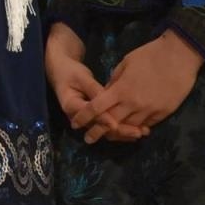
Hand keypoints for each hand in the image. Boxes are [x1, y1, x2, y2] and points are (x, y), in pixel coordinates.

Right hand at [46, 22, 145, 143]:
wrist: (61, 71)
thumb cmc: (71, 72)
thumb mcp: (81, 78)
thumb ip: (95, 91)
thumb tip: (109, 100)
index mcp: (71, 106)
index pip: (91, 116)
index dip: (106, 120)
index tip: (122, 123)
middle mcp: (78, 117)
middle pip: (101, 128)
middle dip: (121, 131)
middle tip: (139, 132)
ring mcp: (86, 119)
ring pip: (106, 130)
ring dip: (124, 133)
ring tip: (143, 132)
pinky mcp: (93, 118)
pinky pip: (108, 126)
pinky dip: (122, 128)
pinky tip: (138, 128)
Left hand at [77, 29, 201, 142]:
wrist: (180, 55)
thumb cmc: (149, 55)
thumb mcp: (125, 64)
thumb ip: (114, 81)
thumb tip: (106, 93)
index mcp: (121, 90)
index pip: (96, 107)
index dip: (84, 117)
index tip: (75, 123)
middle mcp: (134, 103)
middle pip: (111, 123)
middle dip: (98, 132)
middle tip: (88, 138)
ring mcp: (150, 109)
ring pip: (130, 127)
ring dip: (119, 133)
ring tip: (109, 137)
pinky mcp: (164, 112)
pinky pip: (147, 124)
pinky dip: (137, 128)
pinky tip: (131, 131)